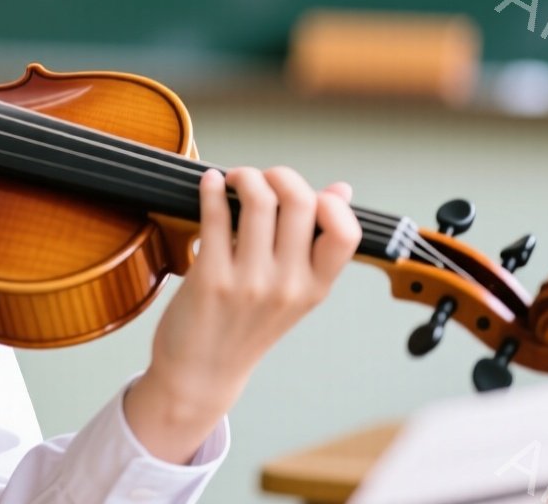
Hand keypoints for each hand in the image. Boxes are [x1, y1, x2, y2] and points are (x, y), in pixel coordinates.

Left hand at [126, 166, 361, 462]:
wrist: (202, 372)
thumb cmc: (246, 326)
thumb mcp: (294, 291)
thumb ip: (316, 242)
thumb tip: (342, 190)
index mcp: (315, 287)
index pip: (345, 232)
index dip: (330, 201)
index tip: (307, 194)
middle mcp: (288, 285)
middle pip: (300, 202)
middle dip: (280, 175)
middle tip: (262, 178)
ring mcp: (249, 282)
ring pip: (258, 202)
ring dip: (244, 177)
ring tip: (233, 179)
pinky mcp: (210, 277)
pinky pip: (215, 217)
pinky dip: (210, 189)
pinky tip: (209, 183)